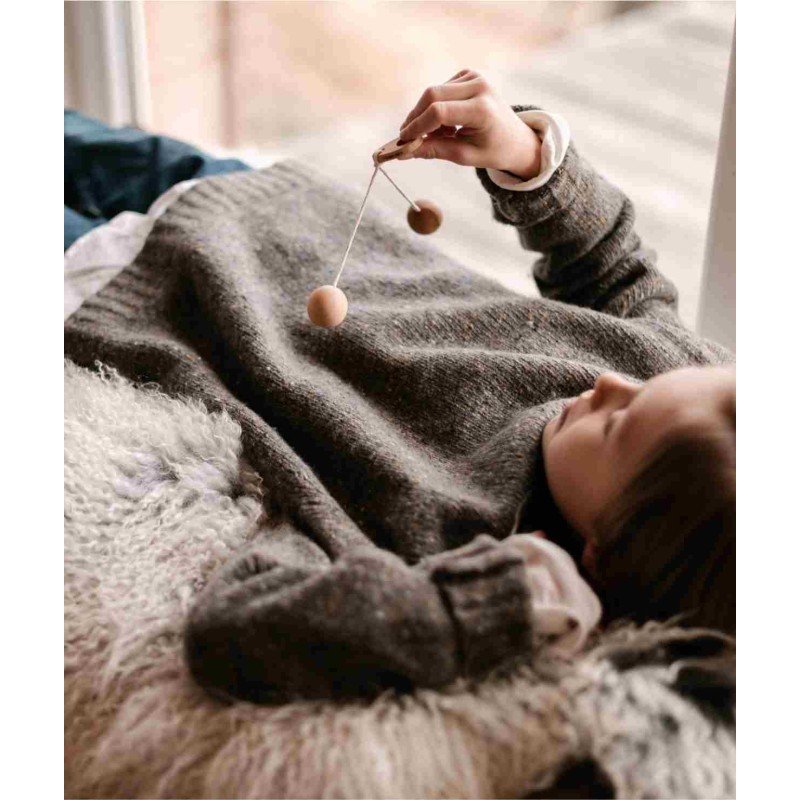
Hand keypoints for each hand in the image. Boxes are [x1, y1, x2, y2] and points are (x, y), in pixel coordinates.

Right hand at [399, 69, 541, 178]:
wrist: (516, 138)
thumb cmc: (493, 150)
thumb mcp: (464, 156)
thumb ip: (435, 151)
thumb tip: (404, 152)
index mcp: (482, 109)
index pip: (439, 112)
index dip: (417, 126)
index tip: (404, 140)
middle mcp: (480, 86)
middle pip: (432, 96)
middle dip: (415, 118)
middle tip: (407, 138)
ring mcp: (475, 76)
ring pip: (433, 92)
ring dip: (425, 115)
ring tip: (435, 137)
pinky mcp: (469, 74)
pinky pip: (440, 90)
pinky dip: (435, 108)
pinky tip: (445, 125)